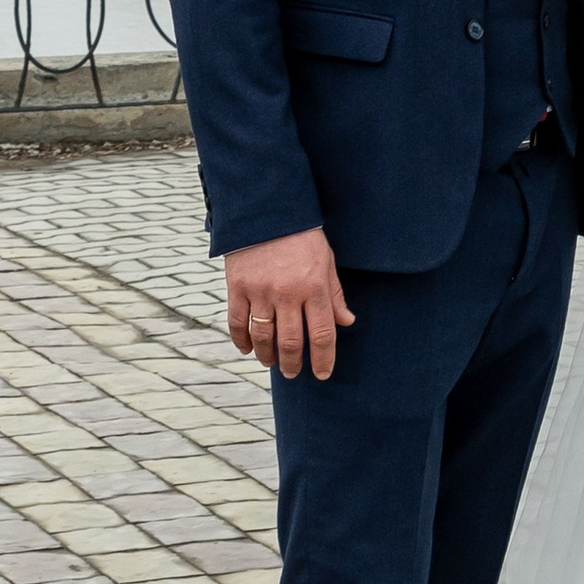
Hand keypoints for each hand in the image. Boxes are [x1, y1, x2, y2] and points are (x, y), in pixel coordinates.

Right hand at [225, 228, 355, 378]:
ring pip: (263, 336)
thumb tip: (346, 322)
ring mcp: (260, 291)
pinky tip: (247, 349)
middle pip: (290, 342)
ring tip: (271, 363)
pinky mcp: (237, 286)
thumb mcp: (326, 261)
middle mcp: (287, 293)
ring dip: (267, 356)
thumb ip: (335, 294)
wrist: (267, 210)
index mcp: (314, 287)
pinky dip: (241, 340)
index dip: (323, 359)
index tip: (322, 374)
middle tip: (293, 373)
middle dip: (293, 364)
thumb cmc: (302, 236)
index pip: (321, 334)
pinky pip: (237, 322)